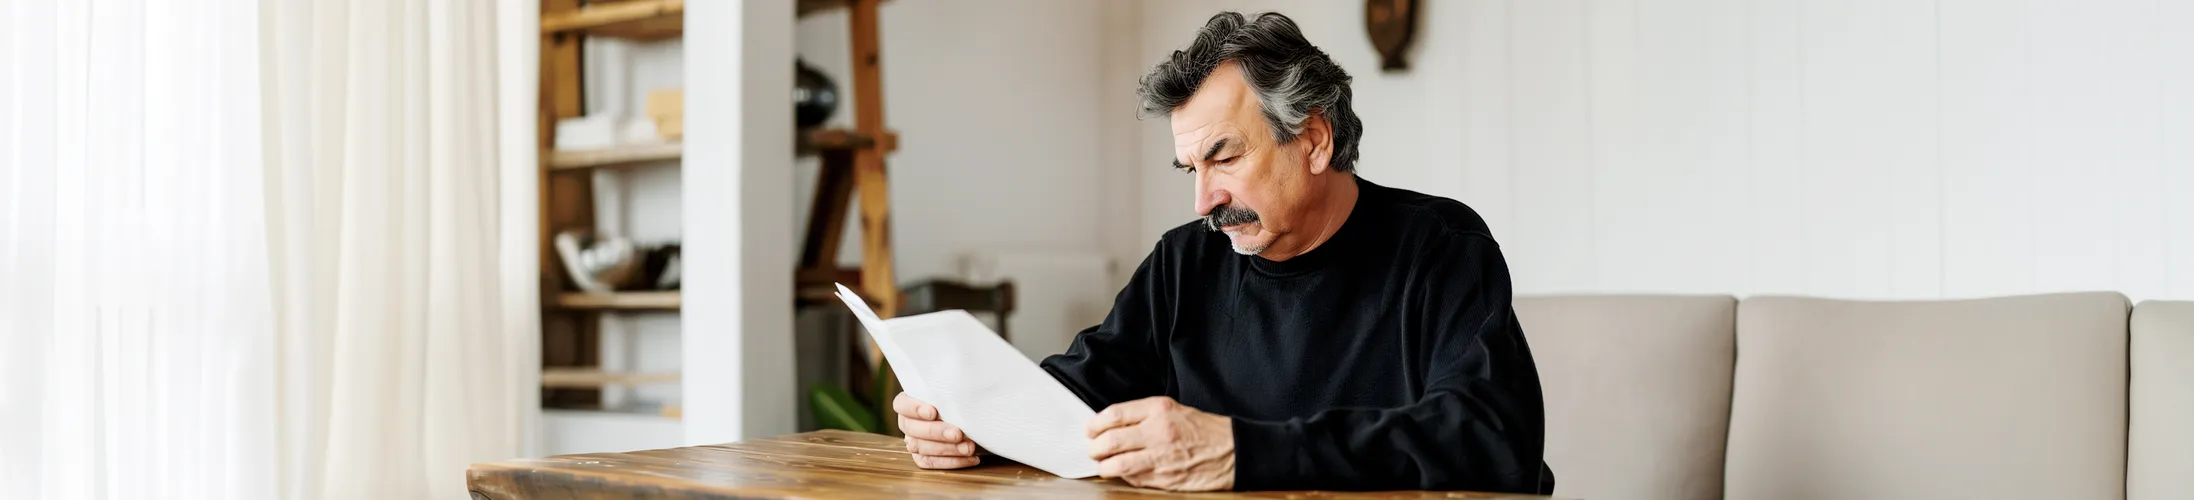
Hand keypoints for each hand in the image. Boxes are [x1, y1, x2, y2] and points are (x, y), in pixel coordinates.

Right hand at [893, 392, 981, 468]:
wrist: (971, 420)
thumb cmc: (962, 400)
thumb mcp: (957, 391)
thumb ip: (953, 389)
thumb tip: (963, 379)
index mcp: (909, 402)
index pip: (901, 404)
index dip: (914, 409)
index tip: (933, 412)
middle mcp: (907, 422)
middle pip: (912, 429)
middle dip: (936, 432)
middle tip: (958, 433)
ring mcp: (912, 441)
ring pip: (921, 448)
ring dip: (947, 449)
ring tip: (969, 447)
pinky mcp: (921, 457)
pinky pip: (930, 463)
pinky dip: (951, 462)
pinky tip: (970, 458)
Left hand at [1085, 396, 1234, 490]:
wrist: (1233, 451)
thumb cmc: (1204, 430)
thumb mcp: (1174, 409)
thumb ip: (1143, 416)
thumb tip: (1112, 426)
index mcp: (1159, 410)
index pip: (1115, 414)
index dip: (1095, 424)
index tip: (1089, 429)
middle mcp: (1158, 432)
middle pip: (1111, 440)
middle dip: (1095, 447)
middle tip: (1092, 449)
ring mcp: (1161, 457)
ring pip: (1118, 465)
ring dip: (1105, 467)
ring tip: (1103, 465)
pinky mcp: (1166, 479)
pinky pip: (1135, 479)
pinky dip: (1124, 477)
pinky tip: (1124, 473)